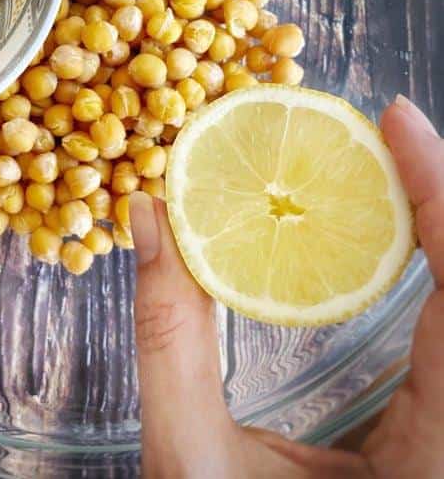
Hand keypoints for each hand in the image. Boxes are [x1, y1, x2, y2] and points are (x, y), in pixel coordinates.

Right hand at [129, 94, 443, 476]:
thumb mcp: (191, 465)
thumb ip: (168, 339)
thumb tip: (149, 217)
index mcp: (440, 464)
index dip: (443, 197)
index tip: (398, 118)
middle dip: (440, 202)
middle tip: (385, 133)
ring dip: (437, 233)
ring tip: (386, 168)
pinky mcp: (442, 434)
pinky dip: (432, 275)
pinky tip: (390, 238)